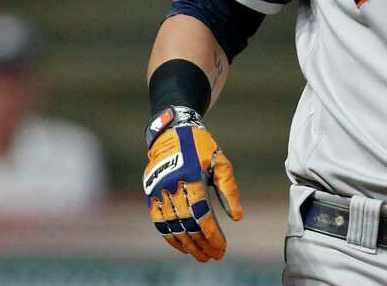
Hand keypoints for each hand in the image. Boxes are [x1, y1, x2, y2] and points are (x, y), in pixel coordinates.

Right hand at [143, 106, 242, 261]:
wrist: (172, 131)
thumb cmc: (201, 147)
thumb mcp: (220, 162)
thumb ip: (229, 190)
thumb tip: (236, 217)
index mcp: (191, 175)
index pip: (201, 213)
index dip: (212, 233)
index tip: (221, 246)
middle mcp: (172, 184)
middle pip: (187, 224)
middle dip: (202, 243)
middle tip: (214, 256)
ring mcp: (158, 190)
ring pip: (172, 226)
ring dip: (187, 245)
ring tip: (201, 256)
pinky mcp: (150, 193)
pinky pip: (158, 221)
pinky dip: (170, 237)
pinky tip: (182, 246)